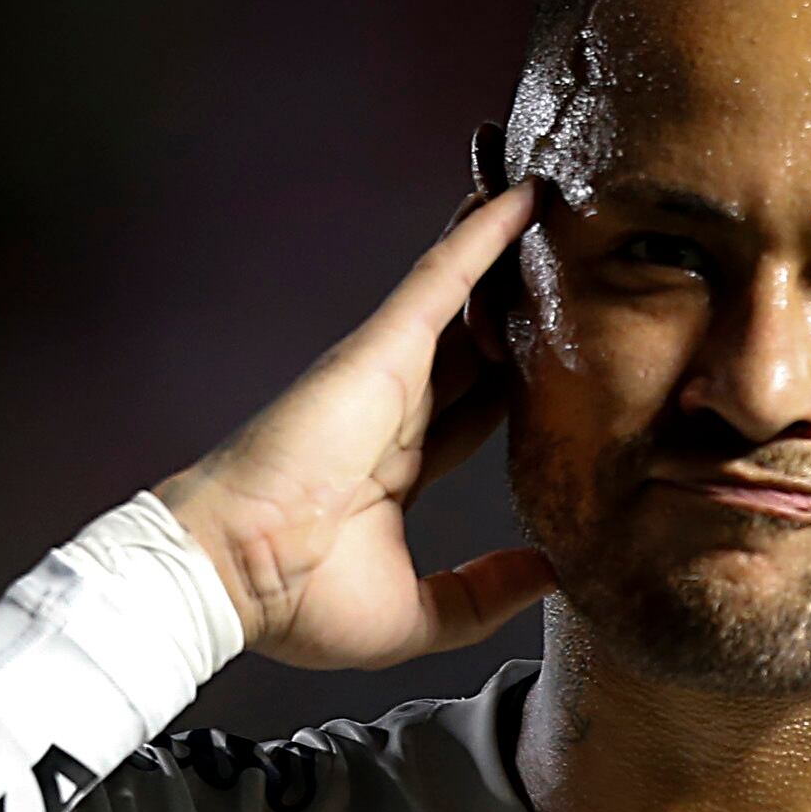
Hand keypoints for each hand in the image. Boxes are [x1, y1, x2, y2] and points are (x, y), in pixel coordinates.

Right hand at [154, 182, 549, 668]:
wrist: (235, 575)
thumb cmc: (299, 601)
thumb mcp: (421, 614)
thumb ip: (488, 592)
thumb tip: (555, 571)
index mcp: (397, 469)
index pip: (473, 413)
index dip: (518, 387)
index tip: (565, 368)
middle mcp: (396, 411)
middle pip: (475, 346)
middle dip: (518, 310)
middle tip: (576, 268)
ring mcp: (389, 374)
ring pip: (465, 299)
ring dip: (508, 254)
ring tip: (561, 205)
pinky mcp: (382, 349)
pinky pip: (444, 278)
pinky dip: (484, 236)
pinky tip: (527, 197)